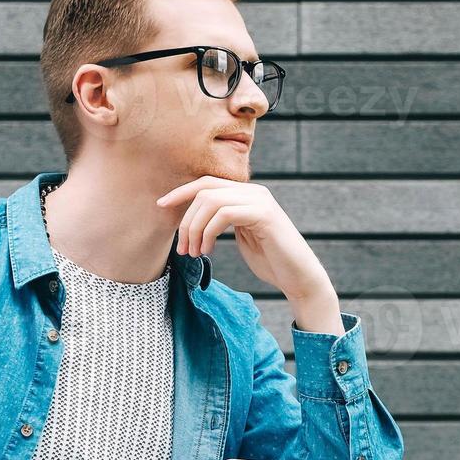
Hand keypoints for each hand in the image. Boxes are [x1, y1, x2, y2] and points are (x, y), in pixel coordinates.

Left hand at [156, 176, 333, 302]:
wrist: (298, 277)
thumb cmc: (269, 260)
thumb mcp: (240, 236)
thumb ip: (222, 221)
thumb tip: (192, 218)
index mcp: (246, 194)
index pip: (206, 183)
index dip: (181, 192)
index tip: (161, 206)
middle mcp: (253, 191)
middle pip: (204, 190)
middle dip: (186, 220)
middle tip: (183, 249)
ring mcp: (260, 200)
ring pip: (211, 201)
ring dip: (195, 229)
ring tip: (195, 253)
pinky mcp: (264, 214)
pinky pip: (224, 213)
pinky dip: (209, 232)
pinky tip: (208, 251)